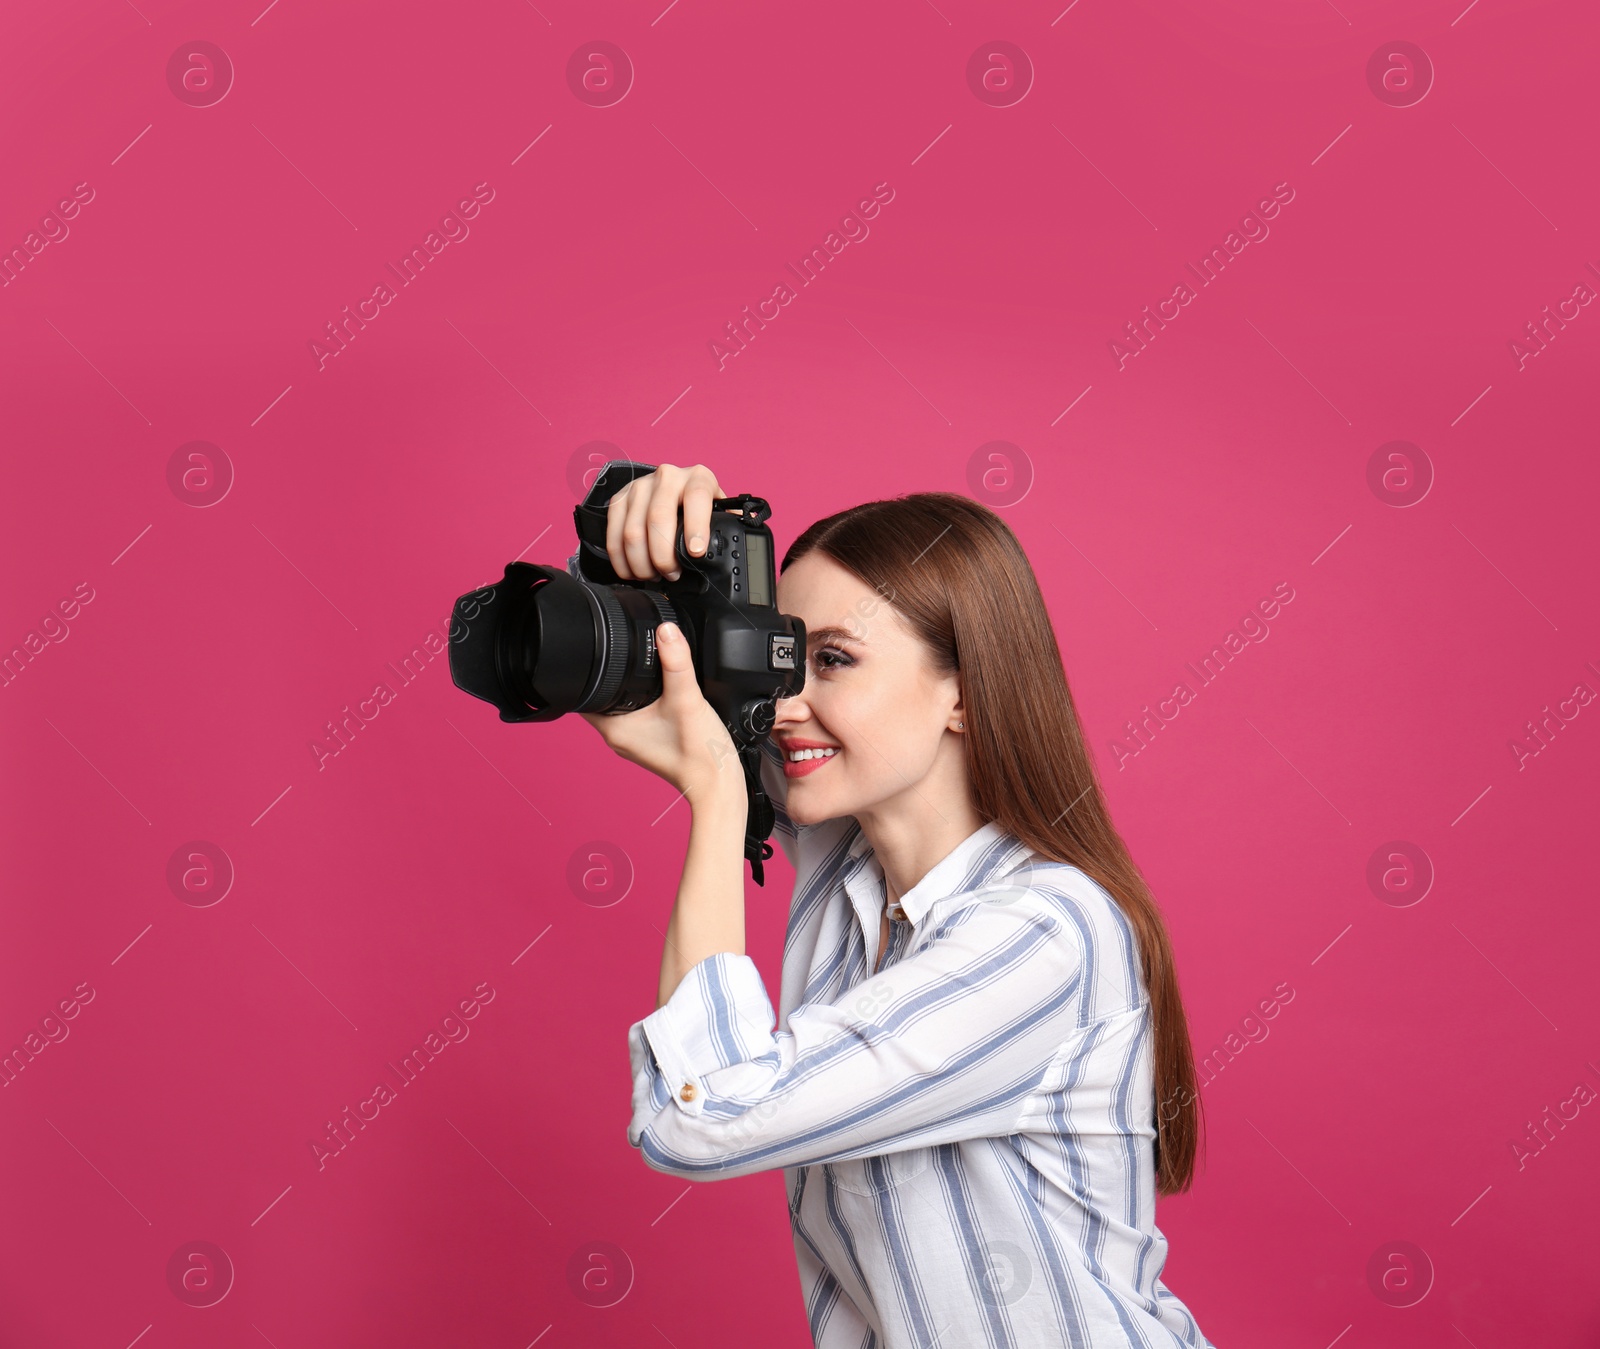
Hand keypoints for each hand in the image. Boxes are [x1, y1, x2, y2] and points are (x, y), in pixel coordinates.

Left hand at [580, 621, 742, 802]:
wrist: (719, 784)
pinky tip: (662, 691)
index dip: (590, 668)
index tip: (599, 648)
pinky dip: (645, 699)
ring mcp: (635, 741)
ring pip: (621, 704)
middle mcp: (619, 737)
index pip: (584, 693)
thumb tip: (666, 631)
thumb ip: (677, 663)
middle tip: (625, 650)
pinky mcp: (651, 741)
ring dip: (629, 686)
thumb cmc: (699, 756)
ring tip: (644, 667)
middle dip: (611, 673)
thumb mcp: (687, 700)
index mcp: (615, 728)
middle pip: (602, 695)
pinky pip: (638, 713)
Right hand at [604, 463, 724, 581]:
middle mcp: (667, 476)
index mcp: (698, 478)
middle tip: (672, 574)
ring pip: (632, 531)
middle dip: (664, 556)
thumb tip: (736, 549)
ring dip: (642, 563)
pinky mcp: (620, 499)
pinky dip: (622, 560)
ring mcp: (640, 486)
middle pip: (658, 518)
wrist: (674, 490)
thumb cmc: (699, 508)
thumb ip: (726, 527)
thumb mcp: (718, 512)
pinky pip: (613, 534)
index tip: (696, 552)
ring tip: (654, 576)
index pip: (696, 497)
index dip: (696, 526)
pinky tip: (634, 571)